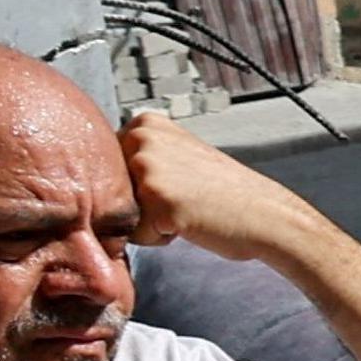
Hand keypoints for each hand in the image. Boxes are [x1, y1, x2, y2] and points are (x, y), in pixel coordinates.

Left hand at [118, 111, 334, 270]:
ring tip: (187, 209)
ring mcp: (148, 166)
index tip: (176, 183)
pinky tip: (190, 221)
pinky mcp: (156, 199)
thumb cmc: (225, 193)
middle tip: (184, 198)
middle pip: (110, 191)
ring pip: (122, 213)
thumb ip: (141, 155)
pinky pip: (137, 236)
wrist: (266, 214)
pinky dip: (160, 238)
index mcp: (146, 123)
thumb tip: (94, 176)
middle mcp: (142, 137)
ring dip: (150, 221)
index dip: (140, 187)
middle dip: (140, 205)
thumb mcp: (178, 154)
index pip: (108, 170)